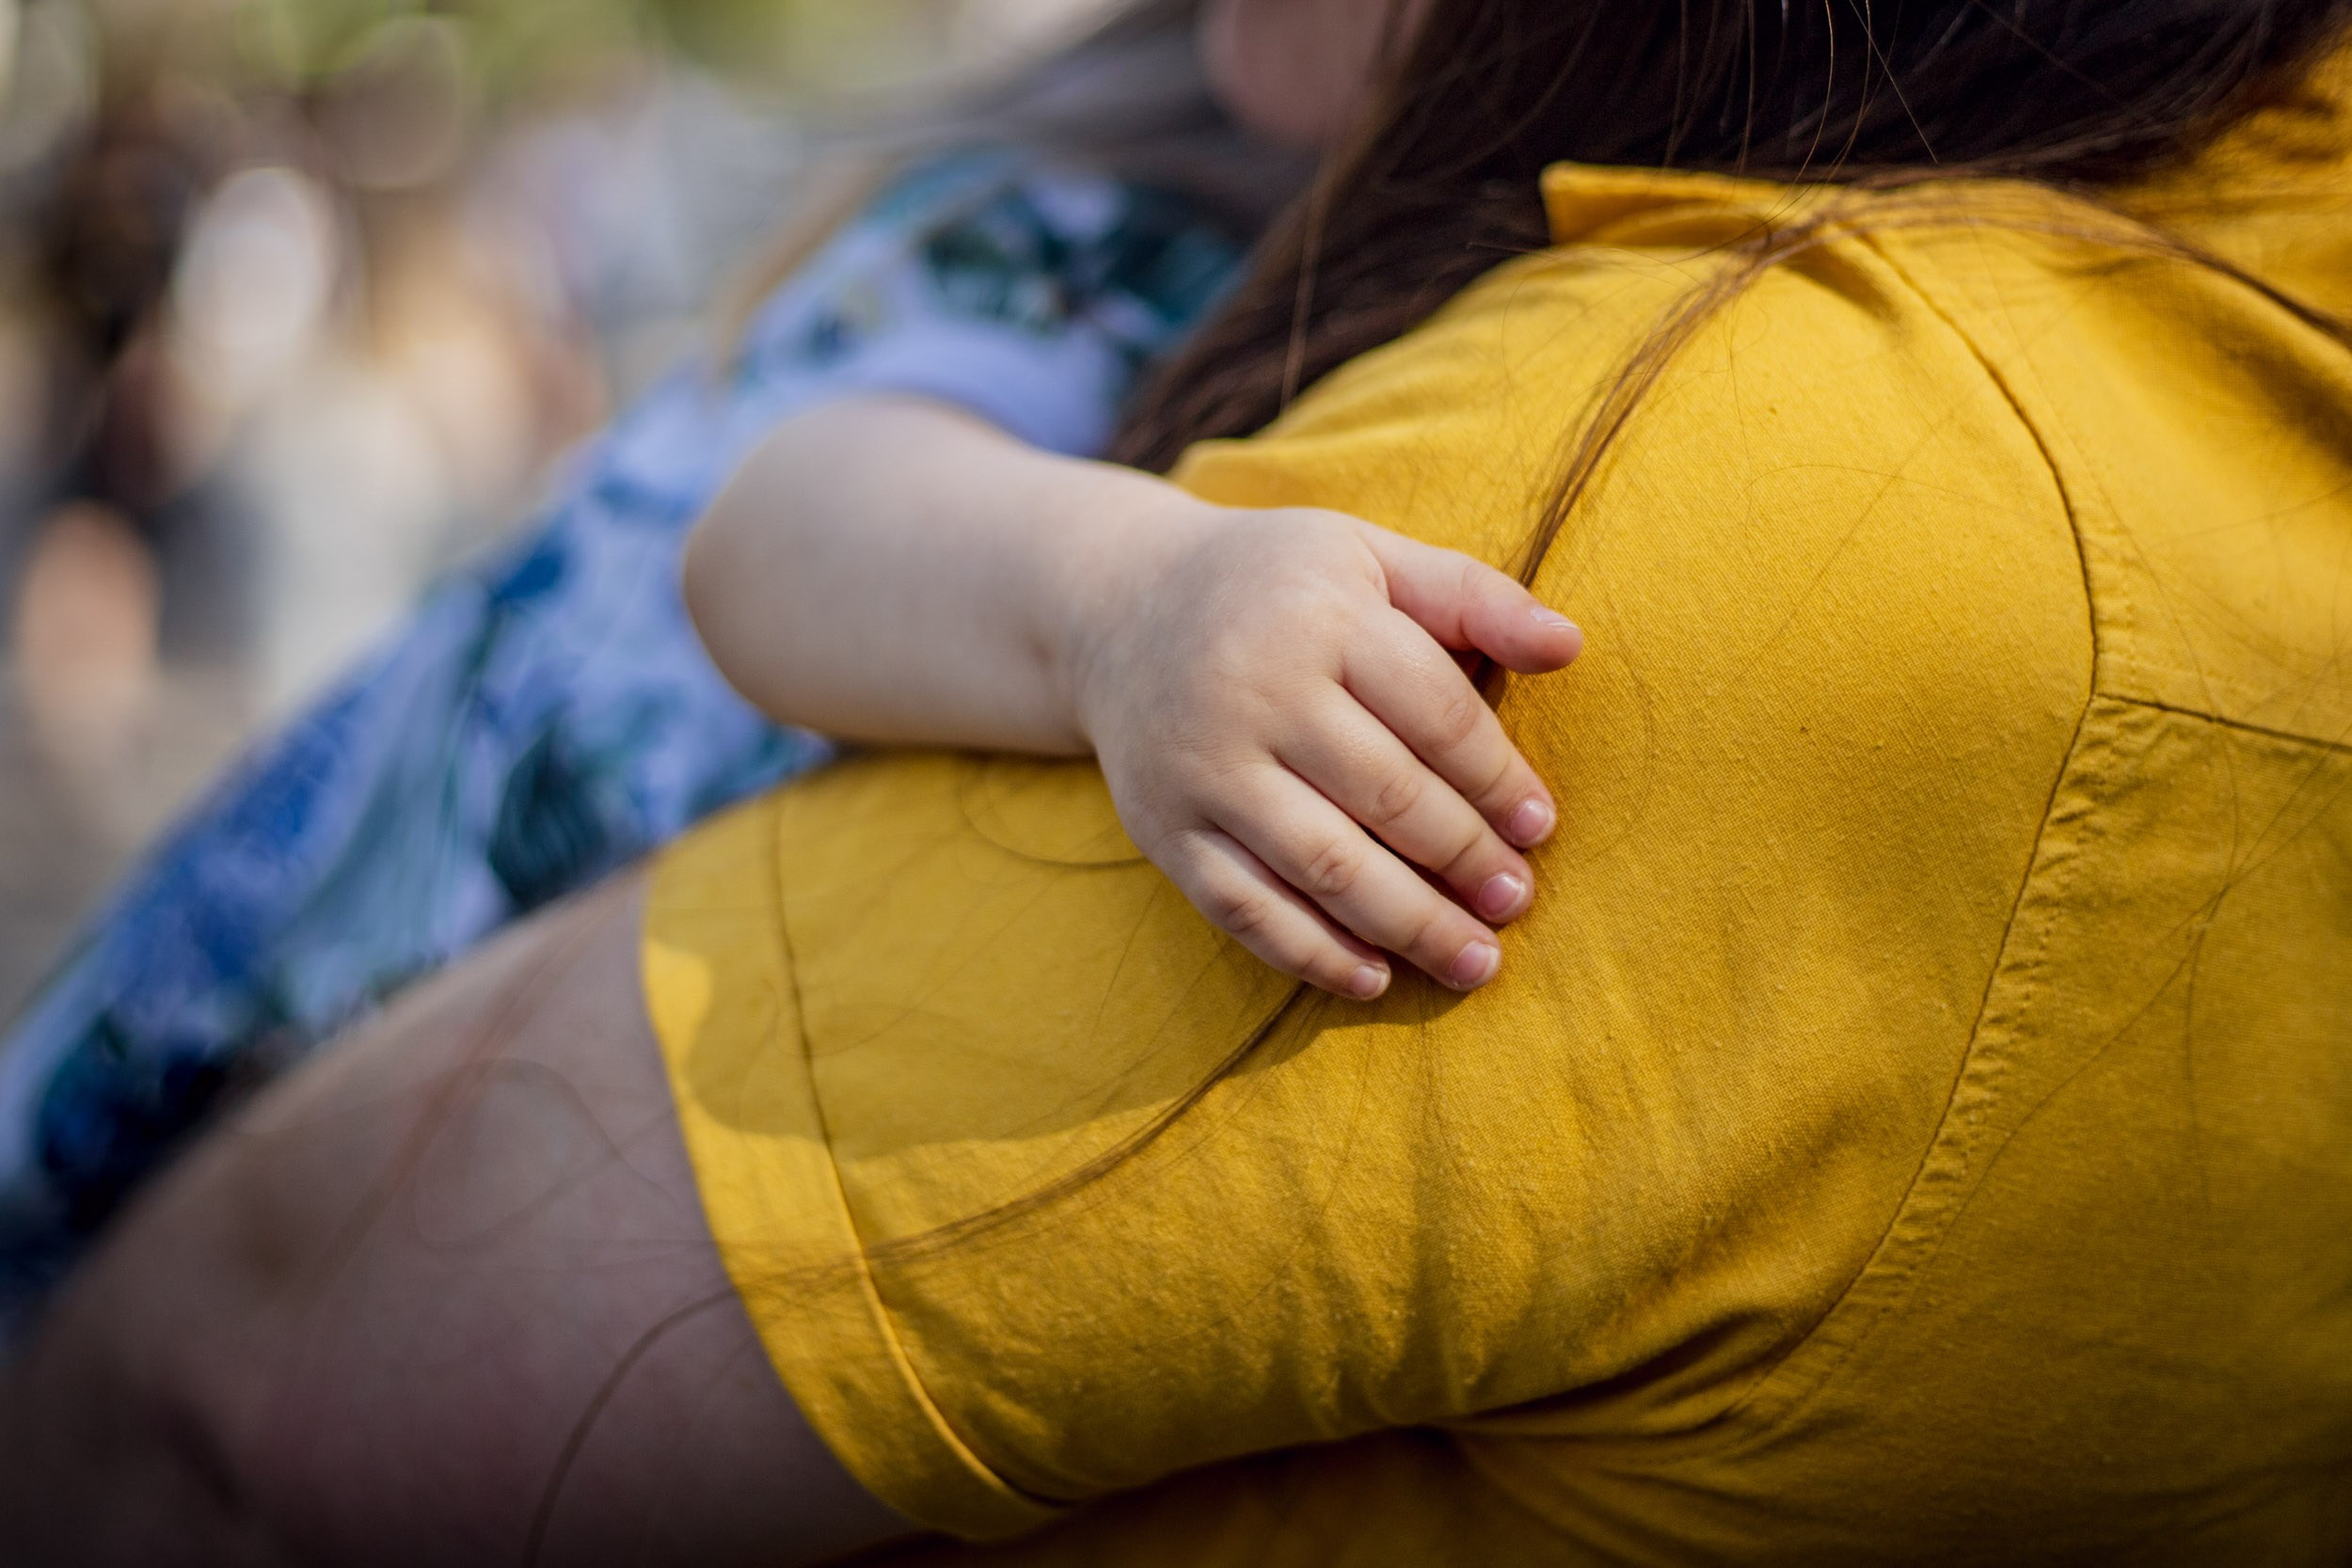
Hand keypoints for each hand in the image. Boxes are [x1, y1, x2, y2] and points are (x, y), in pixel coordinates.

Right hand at [1064, 502, 1582, 998]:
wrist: (1117, 608)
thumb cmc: (1275, 586)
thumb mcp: (1369, 557)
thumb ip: (1473, 597)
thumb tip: (1571, 646)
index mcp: (1320, 615)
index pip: (1436, 714)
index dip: (1499, 780)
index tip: (1542, 829)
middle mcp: (1254, 692)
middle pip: (1388, 797)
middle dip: (1467, 860)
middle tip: (1516, 901)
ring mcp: (1202, 768)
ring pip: (1324, 865)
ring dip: (1411, 923)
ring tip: (1474, 959)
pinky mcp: (1163, 829)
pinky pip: (1245, 908)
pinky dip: (1312, 953)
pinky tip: (1374, 977)